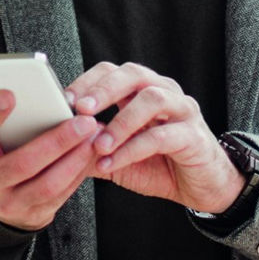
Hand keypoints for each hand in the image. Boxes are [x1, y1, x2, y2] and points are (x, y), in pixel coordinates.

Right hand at [0, 90, 100, 229]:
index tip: (9, 93)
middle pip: (24, 163)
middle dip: (58, 141)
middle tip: (83, 121)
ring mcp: (10, 203)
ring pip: (48, 184)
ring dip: (75, 160)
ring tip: (93, 137)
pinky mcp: (33, 214)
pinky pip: (60, 195)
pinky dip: (79, 173)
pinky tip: (90, 153)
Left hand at [67, 62, 244, 212]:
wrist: (200, 188)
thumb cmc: (158, 165)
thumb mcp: (116, 156)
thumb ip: (91, 147)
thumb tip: (57, 143)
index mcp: (142, 91)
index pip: (113, 71)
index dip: (88, 81)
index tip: (64, 101)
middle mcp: (164, 92)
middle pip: (134, 74)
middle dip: (104, 89)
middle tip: (81, 109)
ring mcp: (183, 111)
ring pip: (152, 99)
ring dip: (121, 121)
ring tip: (98, 144)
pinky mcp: (194, 136)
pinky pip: (162, 136)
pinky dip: (133, 149)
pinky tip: (113, 163)